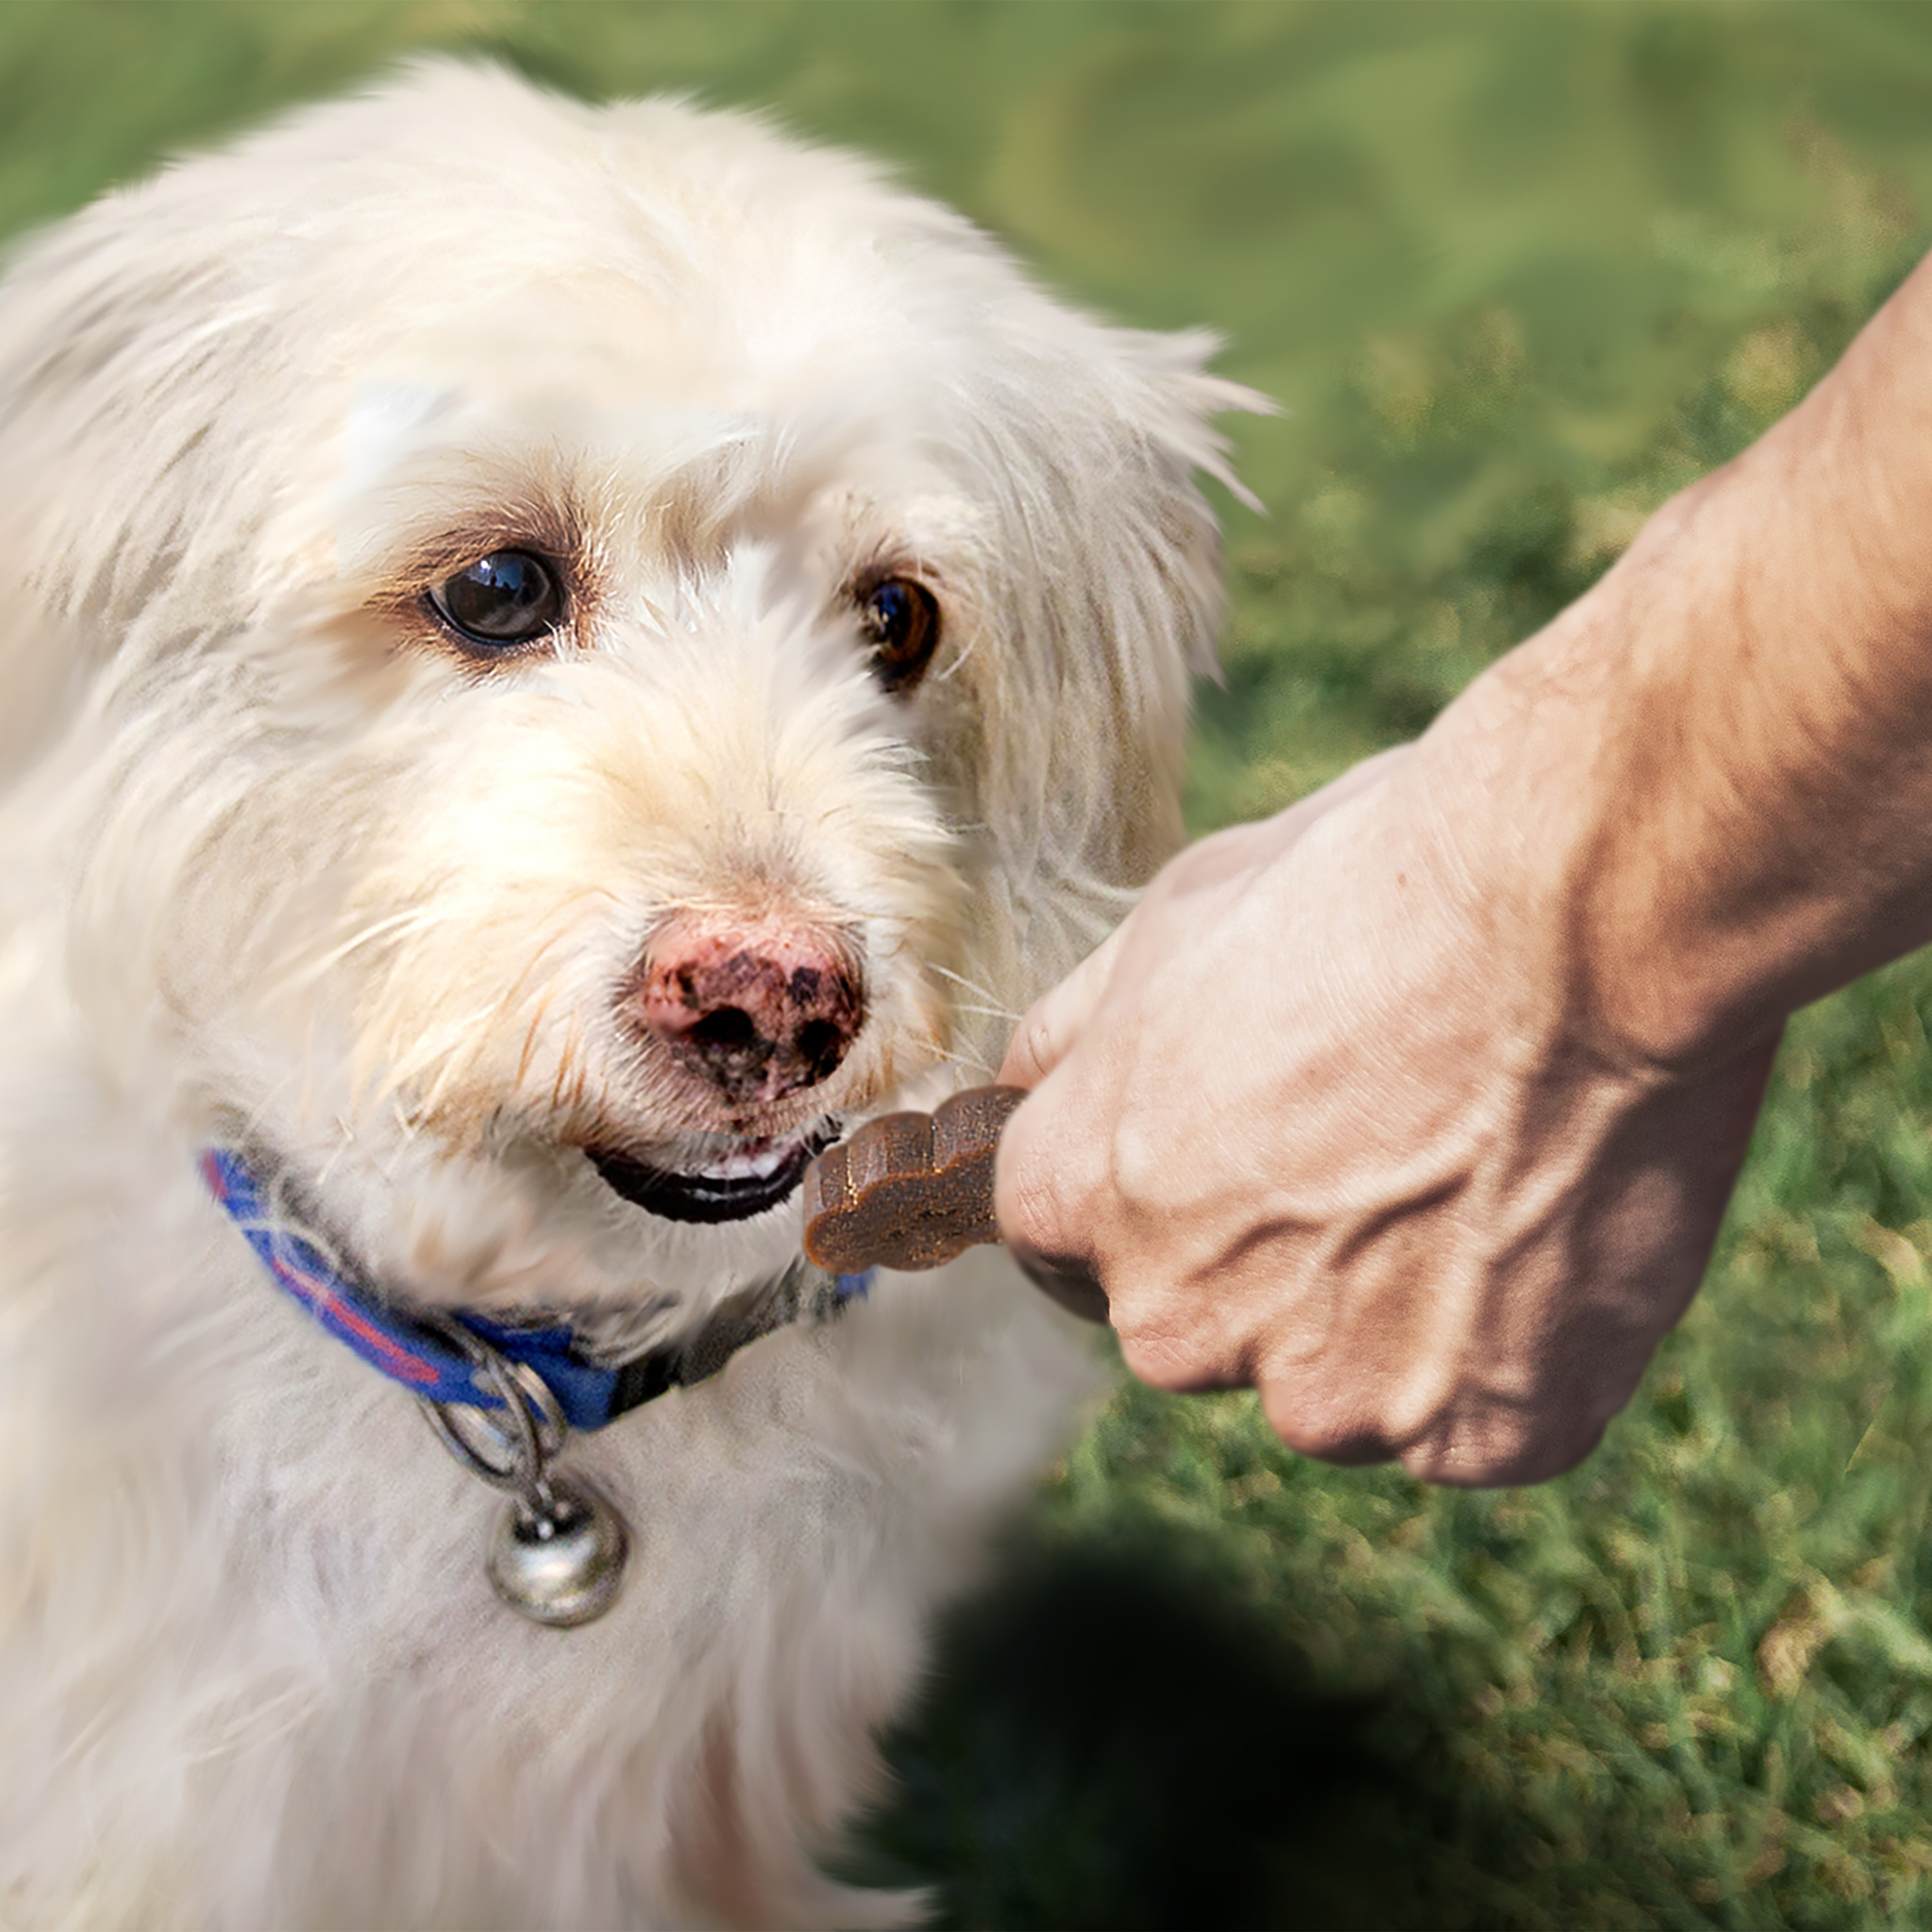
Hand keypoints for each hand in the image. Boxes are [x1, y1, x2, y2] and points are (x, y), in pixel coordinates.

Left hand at [994, 738, 1778, 1485]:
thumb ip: (1077, 1038)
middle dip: (1259, 1254)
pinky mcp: (1481, 1433)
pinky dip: (1507, 1349)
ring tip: (1478, 1171)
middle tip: (1374, 1139)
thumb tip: (1022, 1089)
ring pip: (1338, 1377)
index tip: (1209, 1145)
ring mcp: (1334, 1397)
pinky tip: (1544, 1230)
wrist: (1583, 919)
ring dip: (1389, 1311)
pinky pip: (1469, 1414)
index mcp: (1082, 1200)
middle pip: (1193, 1317)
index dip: (1132, 1181)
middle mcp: (1179, 1325)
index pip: (1051, 1231)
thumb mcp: (1171, 919)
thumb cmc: (1374, 891)